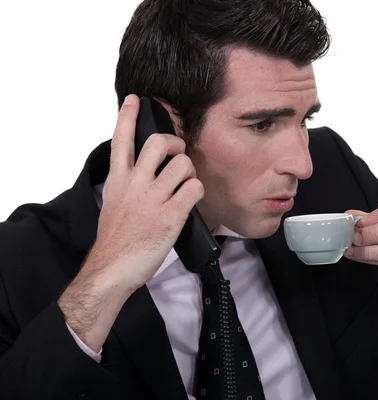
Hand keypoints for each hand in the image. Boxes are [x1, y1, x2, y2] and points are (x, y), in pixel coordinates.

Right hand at [84, 94, 204, 290]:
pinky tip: (191, 202)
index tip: (135, 100)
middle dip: (175, 143)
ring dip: (190, 172)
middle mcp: (135, 184)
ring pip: (182, 164)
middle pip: (158, 143)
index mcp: (119, 180)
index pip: (121, 140)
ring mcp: (153, 198)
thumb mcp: (113, 204)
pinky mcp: (171, 215)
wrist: (112, 269)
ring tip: (186, 186)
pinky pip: (194, 189)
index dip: (128, 116)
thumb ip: (128, 186)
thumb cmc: (115, 240)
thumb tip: (144, 175)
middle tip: (179, 155)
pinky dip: (197, 192)